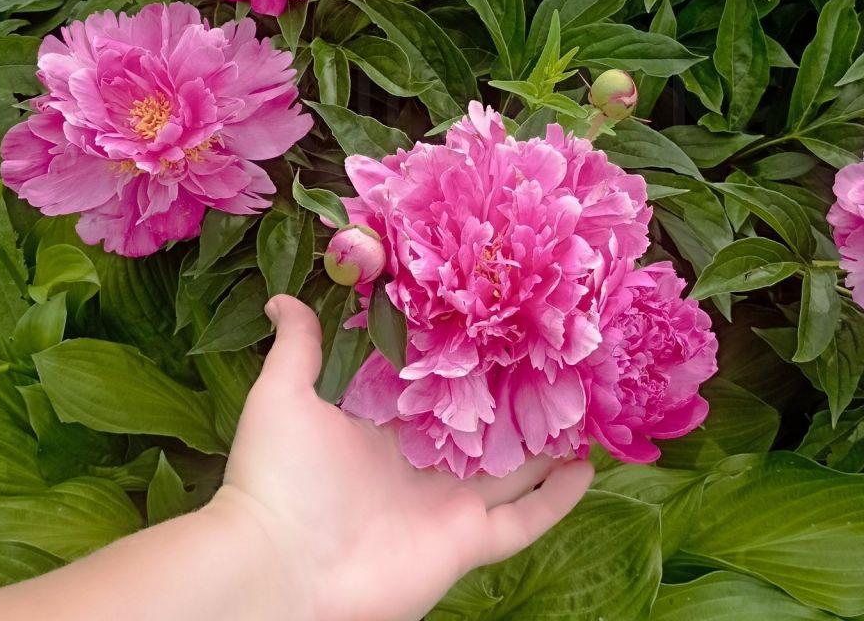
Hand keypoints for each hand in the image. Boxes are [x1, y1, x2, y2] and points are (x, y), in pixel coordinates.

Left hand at [211, 295, 593, 620]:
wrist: (278, 565)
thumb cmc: (277, 477)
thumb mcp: (284, 395)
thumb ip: (298, 347)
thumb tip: (283, 297)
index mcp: (384, 431)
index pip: (437, 391)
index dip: (469, 365)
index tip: (500, 330)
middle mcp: (421, 467)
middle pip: (482, 430)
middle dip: (516, 403)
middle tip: (555, 365)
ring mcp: (446, 506)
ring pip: (512, 472)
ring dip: (546, 446)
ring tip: (583, 410)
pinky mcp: (464, 542)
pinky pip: (523, 521)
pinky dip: (556, 500)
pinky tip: (586, 467)